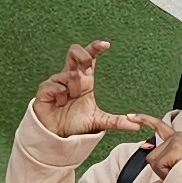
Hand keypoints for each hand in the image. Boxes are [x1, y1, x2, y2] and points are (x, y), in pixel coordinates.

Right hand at [30, 40, 158, 140]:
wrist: (58, 137)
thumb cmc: (75, 124)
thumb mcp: (98, 121)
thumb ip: (116, 121)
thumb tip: (136, 125)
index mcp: (84, 80)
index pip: (89, 57)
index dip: (95, 48)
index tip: (106, 45)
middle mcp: (70, 76)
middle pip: (74, 51)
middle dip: (82, 57)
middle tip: (88, 71)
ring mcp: (56, 82)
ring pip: (68, 74)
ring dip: (73, 88)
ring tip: (70, 100)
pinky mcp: (44, 90)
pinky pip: (55, 86)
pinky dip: (60, 96)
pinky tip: (60, 104)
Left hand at [143, 112, 181, 180]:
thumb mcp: (178, 174)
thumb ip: (164, 178)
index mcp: (178, 139)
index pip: (158, 126)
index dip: (144, 120)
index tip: (131, 115)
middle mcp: (177, 137)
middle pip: (151, 156)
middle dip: (159, 170)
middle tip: (177, 173)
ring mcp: (175, 141)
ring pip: (154, 162)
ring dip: (163, 173)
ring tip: (180, 173)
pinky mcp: (175, 148)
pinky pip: (159, 165)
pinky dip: (165, 174)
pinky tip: (179, 172)